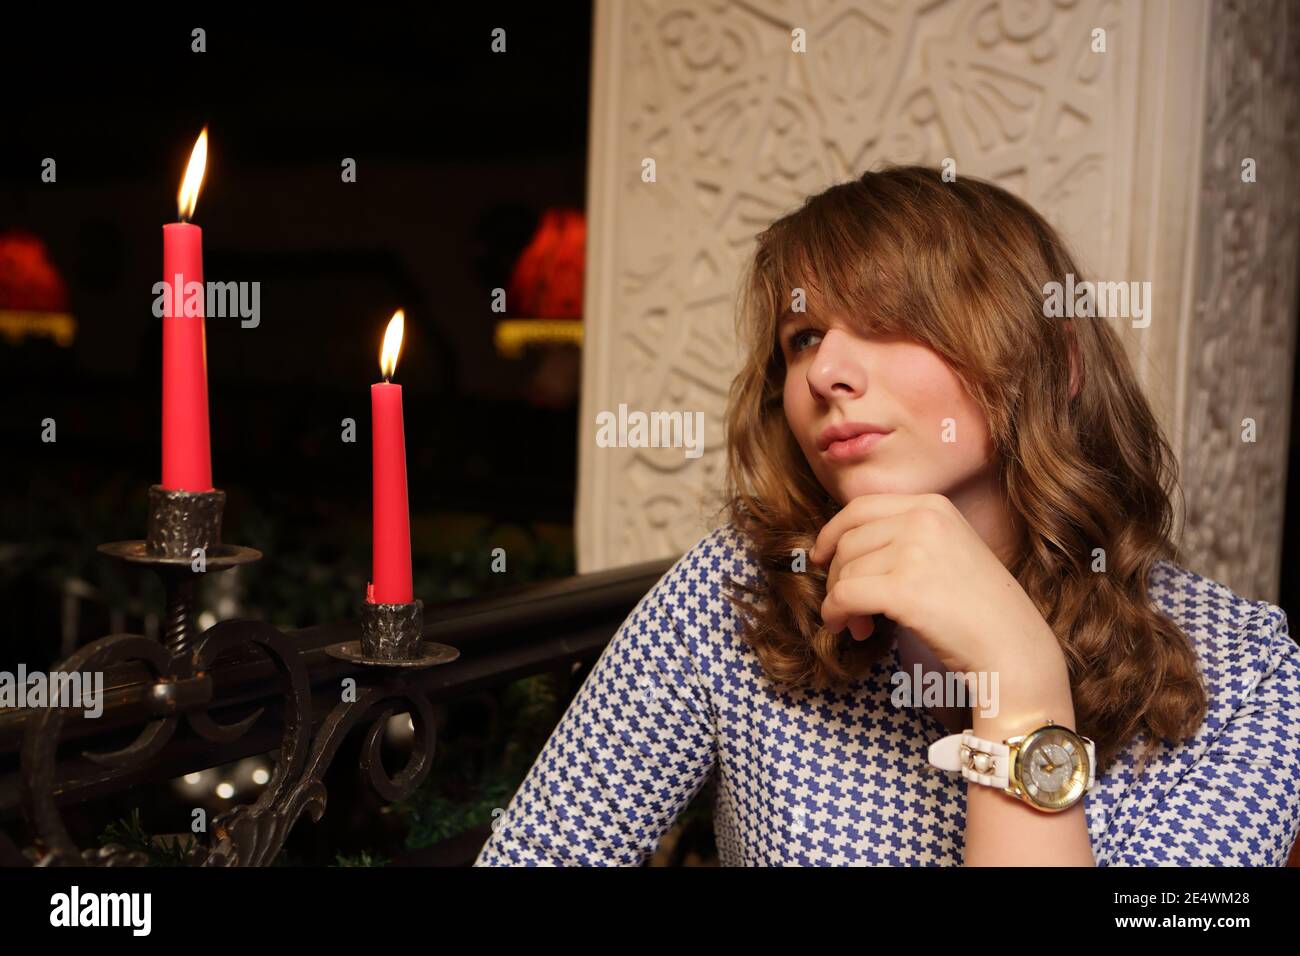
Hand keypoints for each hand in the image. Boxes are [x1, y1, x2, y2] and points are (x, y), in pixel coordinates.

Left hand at [809, 493, 1059, 675]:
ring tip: (859, 625)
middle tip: (847, 607)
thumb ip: (903, 537)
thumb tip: (839, 547)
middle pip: (847, 540)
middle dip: (837, 576)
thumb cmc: (978, 608)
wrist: (1013, 647)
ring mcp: (914, 551)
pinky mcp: (904, 589)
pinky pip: (845, 595)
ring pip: (844, 570)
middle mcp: (923, 519)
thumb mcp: (946, 550)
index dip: (831, 533)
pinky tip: (848, 628)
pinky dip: (836, 614)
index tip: (820, 557)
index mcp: (932, 505)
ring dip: (840, 601)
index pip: (859, 507)